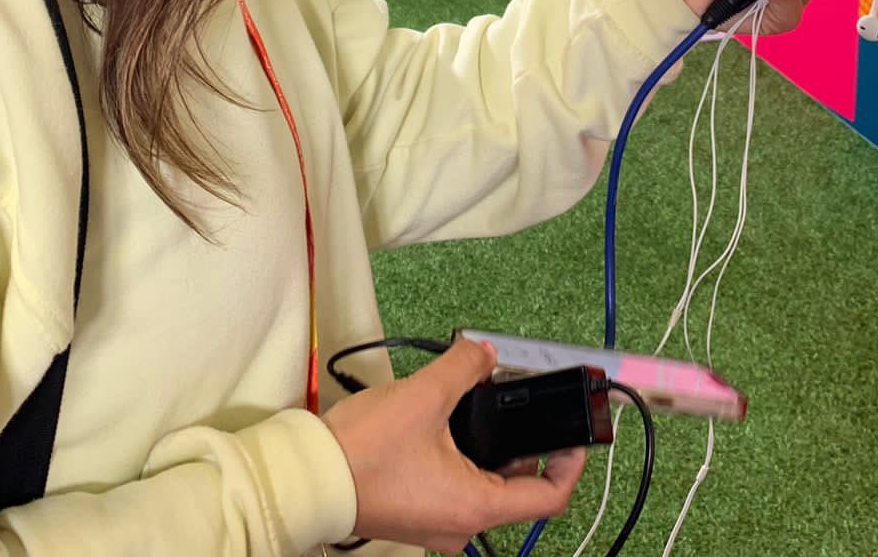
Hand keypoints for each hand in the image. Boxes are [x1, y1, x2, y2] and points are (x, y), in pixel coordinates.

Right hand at [323, 339, 584, 553]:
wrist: (306, 480)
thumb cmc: (363, 451)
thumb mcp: (423, 397)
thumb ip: (464, 368)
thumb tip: (484, 352)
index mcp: (475, 506)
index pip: (548, 498)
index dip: (570, 463)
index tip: (572, 433)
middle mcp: (461, 526)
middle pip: (517, 490)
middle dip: (524, 445)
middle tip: (520, 403)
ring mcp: (436, 524)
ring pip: (485, 487)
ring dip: (491, 449)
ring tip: (481, 404)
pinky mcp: (415, 515)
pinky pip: (456, 489)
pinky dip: (464, 459)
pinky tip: (447, 424)